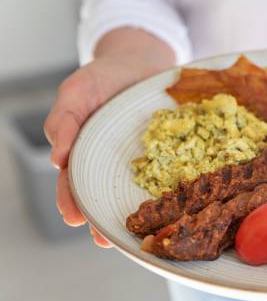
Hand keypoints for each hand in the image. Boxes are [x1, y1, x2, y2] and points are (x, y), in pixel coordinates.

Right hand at [44, 28, 174, 247]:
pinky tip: (175, 207)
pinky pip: (170, 176)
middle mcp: (114, 165)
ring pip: (138, 194)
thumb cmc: (103, 78)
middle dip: (103, 219)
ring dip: (137, 214)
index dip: (72, 202)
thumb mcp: (77, 91)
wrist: (141, 62)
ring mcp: (144, 163)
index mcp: (86, 155)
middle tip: (103, 239)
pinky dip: (170, 192)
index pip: (74, 183)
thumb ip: (64, 120)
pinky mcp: (170, 157)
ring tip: (138, 234)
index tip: (73, 218)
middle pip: (106, 196)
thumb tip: (57, 158)